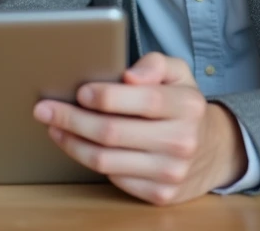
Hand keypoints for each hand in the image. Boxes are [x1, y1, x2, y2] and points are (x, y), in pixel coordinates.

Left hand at [33, 52, 246, 204]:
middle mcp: (181, 141)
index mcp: (187, 106)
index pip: (142, 100)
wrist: (214, 151)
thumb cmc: (183, 106)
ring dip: (71, 142)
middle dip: (72, 119)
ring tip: (53, 126)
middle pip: (113, 132)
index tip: (79, 91)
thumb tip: (129, 75)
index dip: (106, 96)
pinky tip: (77, 145)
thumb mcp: (178, 73)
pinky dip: (90, 160)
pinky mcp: (160, 195)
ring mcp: (171, 172)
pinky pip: (114, 178)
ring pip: (105, 160)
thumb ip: (155, 63)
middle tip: (44, 109)